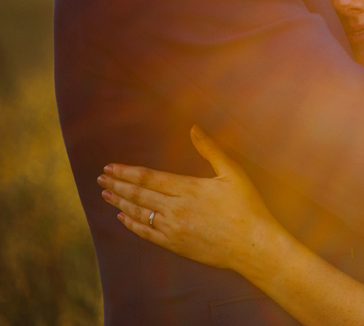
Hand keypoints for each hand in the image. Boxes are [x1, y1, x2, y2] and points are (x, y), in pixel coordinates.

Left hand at [98, 126, 280, 275]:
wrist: (252, 245)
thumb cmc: (247, 206)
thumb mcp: (233, 173)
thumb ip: (211, 150)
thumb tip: (194, 128)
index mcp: (189, 188)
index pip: (149, 178)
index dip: (127, 172)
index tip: (109, 168)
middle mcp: (177, 208)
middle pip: (139, 195)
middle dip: (118, 185)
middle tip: (100, 179)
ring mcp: (174, 228)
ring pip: (140, 213)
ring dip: (121, 203)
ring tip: (106, 195)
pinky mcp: (176, 245)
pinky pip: (147, 234)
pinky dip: (133, 224)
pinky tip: (123, 218)